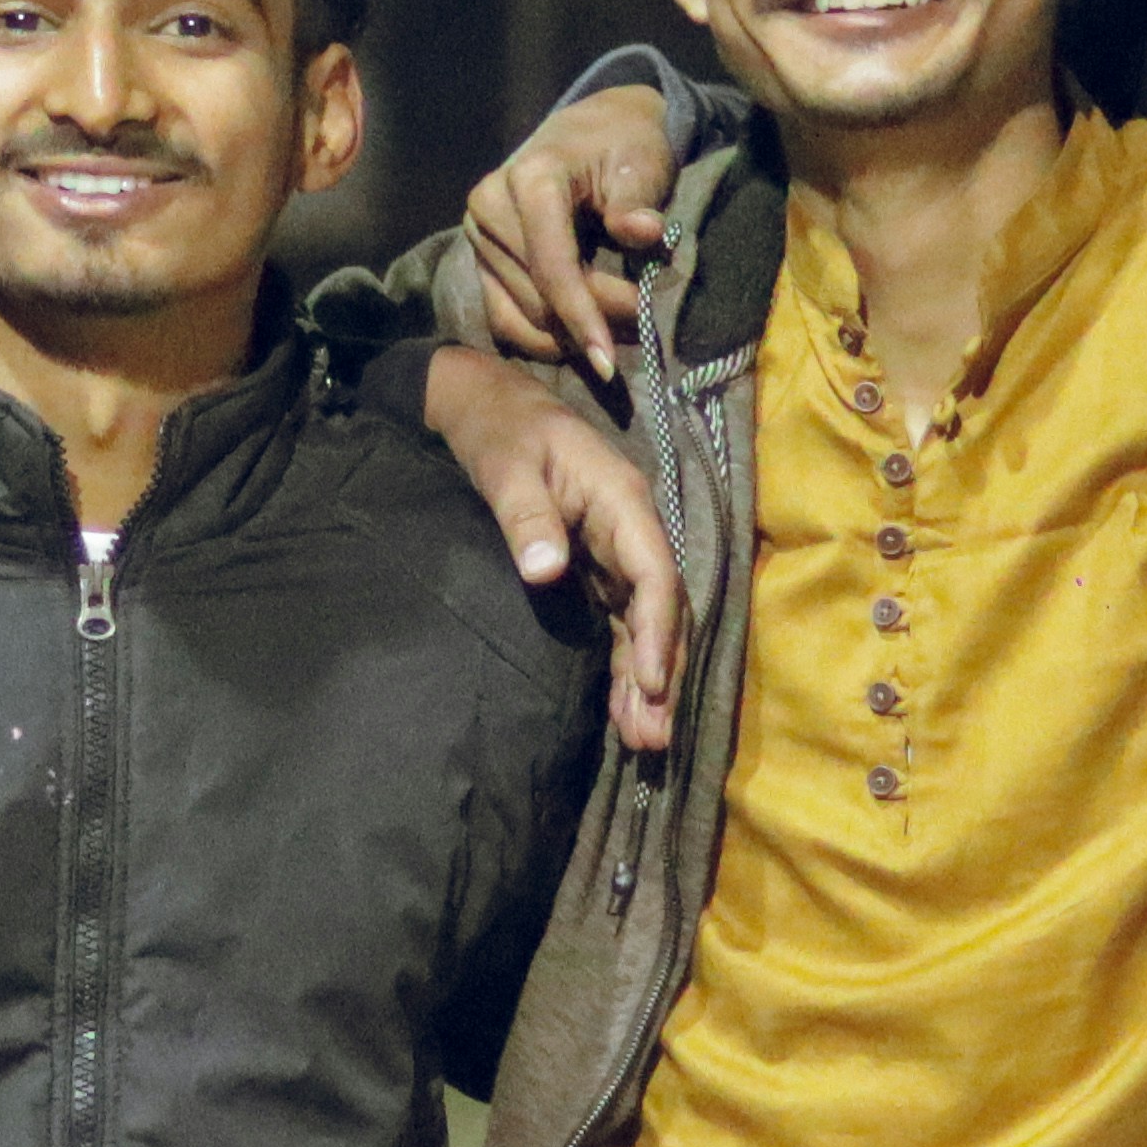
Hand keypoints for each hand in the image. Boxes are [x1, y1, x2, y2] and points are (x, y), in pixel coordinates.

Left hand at [418, 351, 679, 751]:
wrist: (486, 405)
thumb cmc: (501, 431)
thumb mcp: (507, 469)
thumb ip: (527, 519)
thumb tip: (545, 572)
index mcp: (621, 500)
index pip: (655, 572)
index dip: (658, 630)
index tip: (653, 682)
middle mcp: (630, 528)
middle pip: (659, 608)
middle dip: (660, 672)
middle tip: (654, 736)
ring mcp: (616, 550)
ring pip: (643, 622)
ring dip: (646, 679)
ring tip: (645, 740)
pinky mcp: (597, 567)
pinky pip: (620, 621)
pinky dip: (624, 664)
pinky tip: (625, 708)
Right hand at [463, 86, 685, 375]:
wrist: (593, 132)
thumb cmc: (624, 146)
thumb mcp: (642, 163)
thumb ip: (637, 201)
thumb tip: (645, 232)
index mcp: (530, 179)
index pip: (551, 265)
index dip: (582, 315)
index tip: (610, 361)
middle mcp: (490, 206)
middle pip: (539, 294)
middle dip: (592, 323)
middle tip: (643, 331)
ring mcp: (478, 235)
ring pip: (521, 313)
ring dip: (571, 335)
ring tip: (620, 336)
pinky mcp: (480, 259)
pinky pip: (503, 317)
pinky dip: (542, 338)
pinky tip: (579, 343)